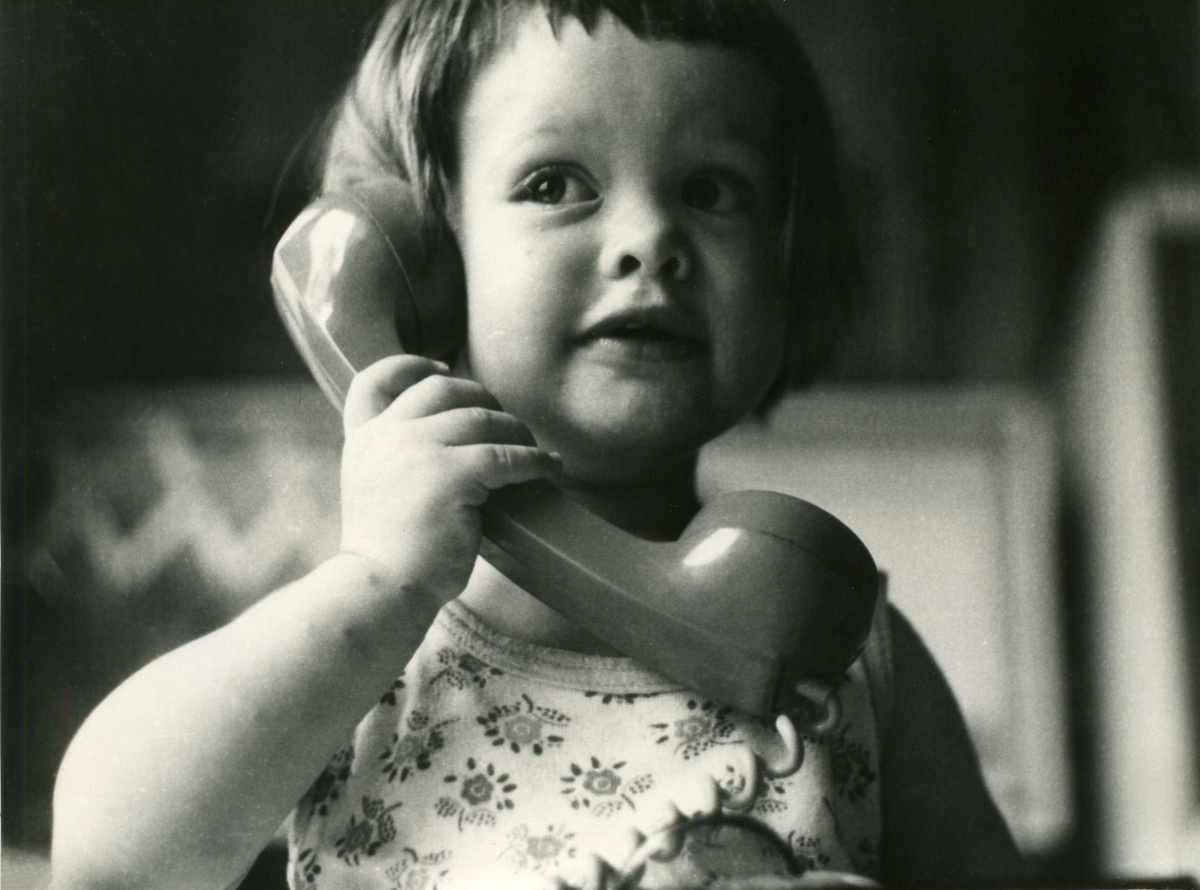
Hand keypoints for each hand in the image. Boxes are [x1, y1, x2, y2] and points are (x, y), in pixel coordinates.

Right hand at [339, 355, 560, 611]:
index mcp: (364, 439)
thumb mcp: (376, 489)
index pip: (375, 380)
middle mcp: (387, 436)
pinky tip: (549, 467)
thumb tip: (454, 442)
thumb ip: (398, 458)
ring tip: (534, 448)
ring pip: (482, 419)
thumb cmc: (388, 553)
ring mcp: (418, 451)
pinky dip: (534, 460)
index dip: (411, 366)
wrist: (381, 588)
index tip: (441, 367)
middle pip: (443, 390)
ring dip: (516, 430)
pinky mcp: (451, 474)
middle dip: (482, 398)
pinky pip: (507, 456)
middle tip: (506, 423)